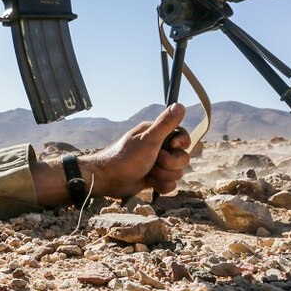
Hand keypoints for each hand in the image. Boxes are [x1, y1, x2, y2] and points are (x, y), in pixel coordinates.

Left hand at [31, 103, 191, 205]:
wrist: (108, 180)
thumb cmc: (126, 157)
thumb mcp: (148, 140)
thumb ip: (164, 124)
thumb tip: (180, 105)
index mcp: (156, 134)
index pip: (182, 135)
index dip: (182, 143)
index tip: (173, 146)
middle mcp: (158, 147)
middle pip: (183, 157)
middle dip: (170, 164)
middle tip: (155, 161)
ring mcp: (156, 164)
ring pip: (177, 172)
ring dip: (164, 175)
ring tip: (149, 173)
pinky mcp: (154, 178)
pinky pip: (170, 184)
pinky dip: (162, 186)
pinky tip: (150, 183)